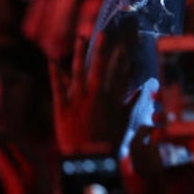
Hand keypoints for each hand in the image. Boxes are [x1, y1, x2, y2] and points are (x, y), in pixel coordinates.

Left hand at [49, 28, 133, 153]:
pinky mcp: (62, 107)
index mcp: (111, 99)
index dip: (121, 58)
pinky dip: (55, 73)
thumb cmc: (107, 144)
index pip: (118, 73)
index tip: (124, 45)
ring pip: (78, 70)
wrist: (88, 160)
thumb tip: (141, 90)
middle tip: (101, 33)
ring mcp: (77, 100)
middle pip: (98, 66)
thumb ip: (131, 104)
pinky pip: (57, 87)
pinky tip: (53, 60)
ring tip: (80, 38)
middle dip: (100, 49)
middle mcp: (95, 95)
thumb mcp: (123, 124)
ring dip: (79, 53)